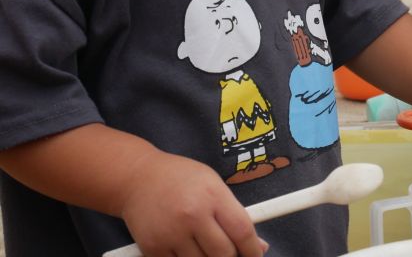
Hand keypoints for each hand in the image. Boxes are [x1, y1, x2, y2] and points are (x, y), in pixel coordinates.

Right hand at [120, 150, 266, 255]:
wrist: (137, 178)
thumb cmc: (181, 178)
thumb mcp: (213, 185)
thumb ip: (235, 215)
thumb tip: (258, 245)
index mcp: (212, 196)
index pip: (242, 230)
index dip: (253, 250)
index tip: (257, 256)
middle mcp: (192, 215)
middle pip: (224, 253)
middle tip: (230, 251)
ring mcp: (171, 234)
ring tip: (206, 244)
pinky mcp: (153, 248)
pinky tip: (187, 249)